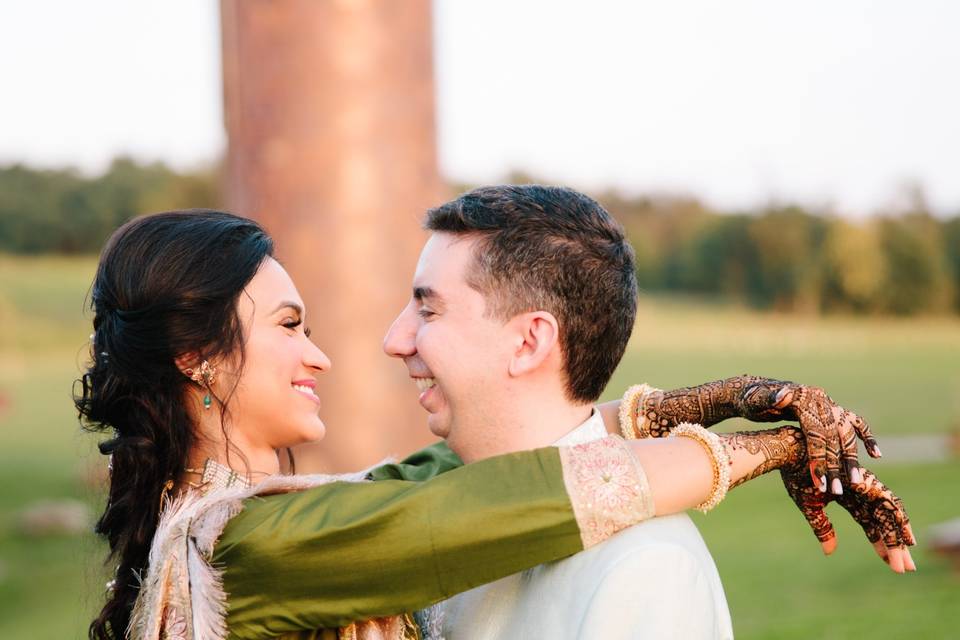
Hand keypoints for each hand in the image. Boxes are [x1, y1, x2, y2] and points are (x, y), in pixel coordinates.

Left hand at [738, 381, 880, 492]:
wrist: (754, 392)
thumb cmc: (751, 399)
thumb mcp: (754, 400)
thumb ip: (769, 399)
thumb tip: (784, 396)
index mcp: (803, 400)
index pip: (816, 434)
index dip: (818, 459)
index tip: (819, 485)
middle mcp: (820, 400)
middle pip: (833, 437)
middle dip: (835, 466)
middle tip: (837, 491)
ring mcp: (828, 404)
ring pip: (846, 434)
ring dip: (851, 458)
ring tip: (854, 482)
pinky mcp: (831, 409)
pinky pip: (855, 423)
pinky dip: (867, 437)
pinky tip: (876, 455)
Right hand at [779, 461, 915, 572]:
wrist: (789, 450)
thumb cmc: (795, 474)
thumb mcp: (810, 505)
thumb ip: (822, 527)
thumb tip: (831, 551)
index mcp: (849, 495)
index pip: (870, 524)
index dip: (881, 544)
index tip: (892, 564)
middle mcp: (861, 490)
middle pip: (884, 521)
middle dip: (896, 545)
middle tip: (908, 568)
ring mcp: (864, 483)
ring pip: (890, 513)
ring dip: (899, 536)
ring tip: (909, 556)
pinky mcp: (864, 478)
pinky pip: (886, 500)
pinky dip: (896, 517)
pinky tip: (905, 536)